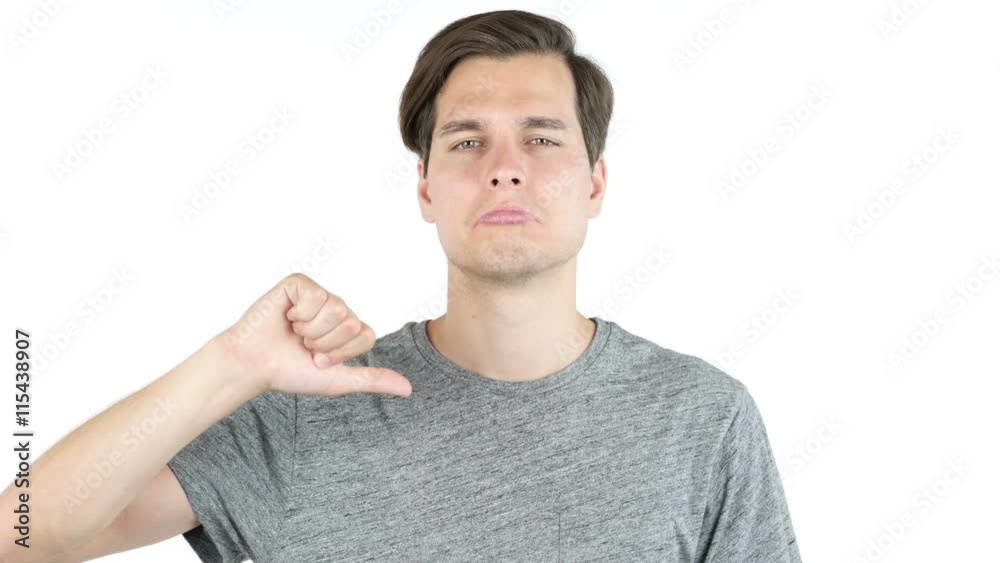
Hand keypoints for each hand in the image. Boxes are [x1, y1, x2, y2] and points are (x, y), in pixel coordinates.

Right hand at [219, 273, 411, 397]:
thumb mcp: (337, 380)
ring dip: (310, 330)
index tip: (319, 359)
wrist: (253, 364)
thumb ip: (372, 379)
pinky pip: (314, 297)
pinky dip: (298, 314)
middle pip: (351, 322)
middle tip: (303, 345)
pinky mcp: (299, 283)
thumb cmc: (290, 371)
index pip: (366, 336)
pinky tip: (286, 317)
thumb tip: (409, 390)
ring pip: (335, 309)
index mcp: (348, 328)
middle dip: (324, 342)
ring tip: (294, 332)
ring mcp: (319, 294)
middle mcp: (337, 308)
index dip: (340, 353)